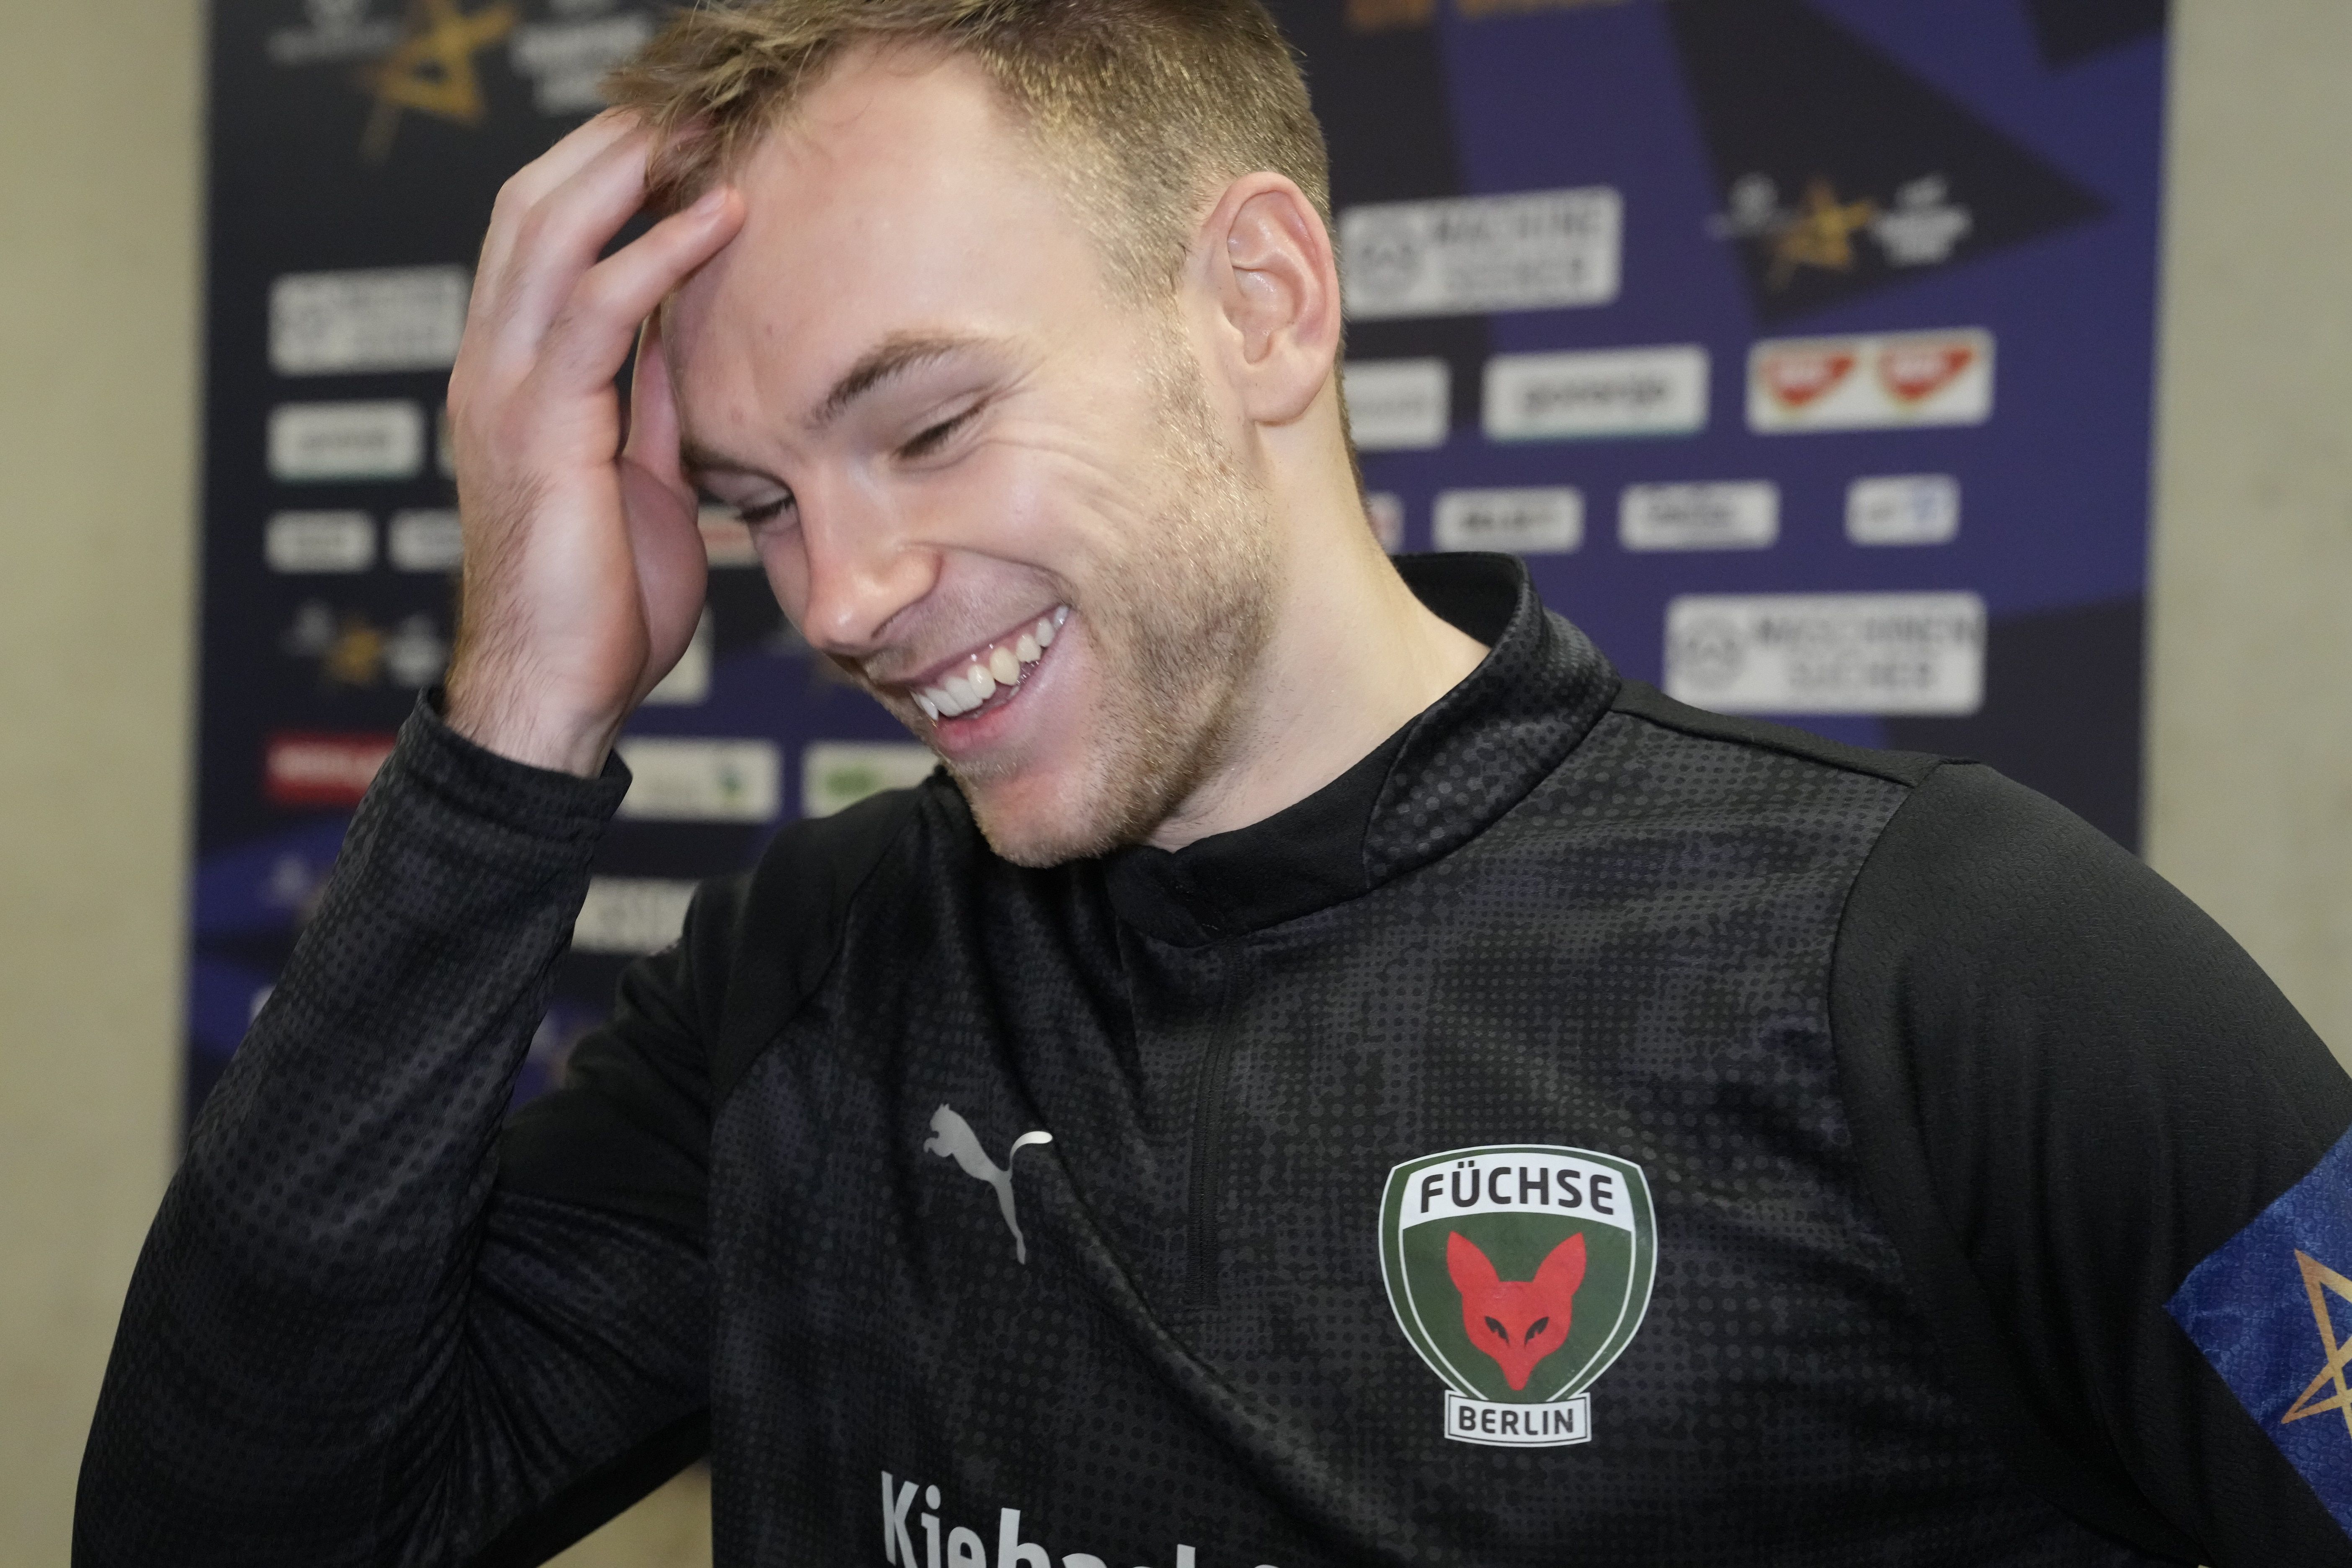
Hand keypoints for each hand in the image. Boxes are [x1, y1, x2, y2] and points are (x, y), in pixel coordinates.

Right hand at [442, 112, 744, 775]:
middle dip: (611, 147)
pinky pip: (595, 308)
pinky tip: (715, 215)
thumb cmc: (606, 605)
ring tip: (700, 127)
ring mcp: (504, 391)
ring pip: (549, 231)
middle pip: (536, 209)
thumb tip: (692, 358)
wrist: (558, 691)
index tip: (677, 140)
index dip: (605, 180)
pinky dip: (658, 252)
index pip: (548, 242)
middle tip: (688, 104)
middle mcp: (495, 368)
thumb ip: (656, 413)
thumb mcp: (648, 485)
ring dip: (628, 169)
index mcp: (518, 380)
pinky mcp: (539, 425)